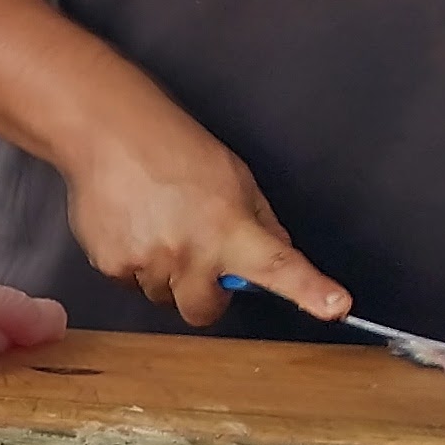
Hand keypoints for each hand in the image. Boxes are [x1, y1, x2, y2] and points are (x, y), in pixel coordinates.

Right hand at [61, 95, 349, 332]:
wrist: (109, 133)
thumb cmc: (174, 148)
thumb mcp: (234, 178)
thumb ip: (259, 223)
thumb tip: (276, 254)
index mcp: (230, 227)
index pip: (278, 266)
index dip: (309, 291)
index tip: (335, 308)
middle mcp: (190, 252)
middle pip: (202, 311)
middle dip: (202, 293)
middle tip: (197, 257)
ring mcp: (148, 263)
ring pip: (162, 295)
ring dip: (165, 274)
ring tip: (156, 225)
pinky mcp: (112, 266)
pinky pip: (130, 282)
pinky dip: (133, 262)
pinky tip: (132, 225)